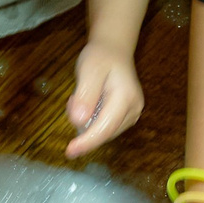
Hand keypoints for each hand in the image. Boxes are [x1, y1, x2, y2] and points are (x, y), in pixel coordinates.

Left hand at [64, 40, 143, 157]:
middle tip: (72, 99)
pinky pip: (104, 126)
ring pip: (102, 131)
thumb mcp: (88, 70)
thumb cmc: (100, 58)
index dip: (87, 142)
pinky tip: (88, 102)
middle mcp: (134, 110)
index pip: (105, 128)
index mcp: (126, 98)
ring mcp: (132, 115)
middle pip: (104, 132)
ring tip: (80, 97)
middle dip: (83, 124)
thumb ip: (85, 95)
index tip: (70, 151)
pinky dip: (91, 119)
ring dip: (86, 121)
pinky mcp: (126, 117)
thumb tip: (78, 121)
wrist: (113, 51)